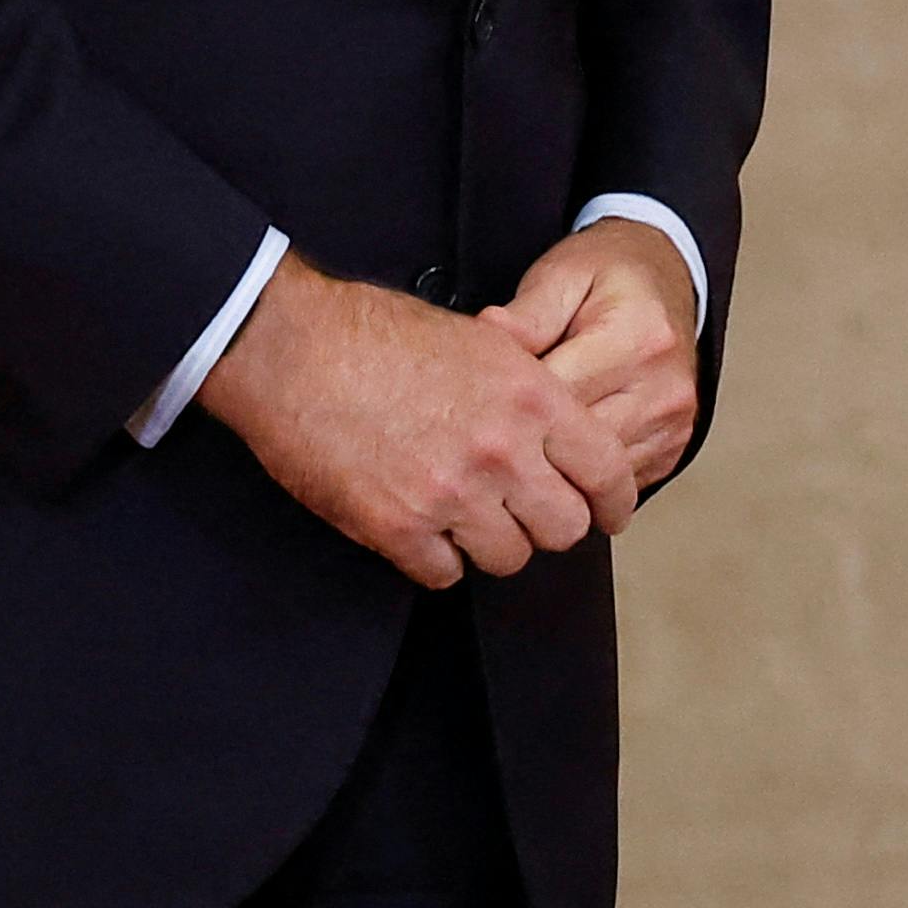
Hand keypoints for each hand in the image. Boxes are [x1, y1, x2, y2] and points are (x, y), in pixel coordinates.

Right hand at [201, 259, 637, 586]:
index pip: (609, 471)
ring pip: (509, 557)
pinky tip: (420, 527)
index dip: (615, 500)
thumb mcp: (479, 340)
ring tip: (465, 516)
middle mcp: (502, 451)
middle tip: (524, 512)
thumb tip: (555, 434)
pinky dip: (435, 558)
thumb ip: (528, 389)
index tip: (609, 511)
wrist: (292, 348)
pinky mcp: (397, 528)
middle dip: (548, 524)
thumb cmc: (376, 333)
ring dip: (491, 543)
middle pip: (565, 528)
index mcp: (532, 396)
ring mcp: (450, 495)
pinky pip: (444, 574)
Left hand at [493, 218, 700, 493]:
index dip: (509, 403)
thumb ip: (526, 314)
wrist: (665, 279)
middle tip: (484, 435)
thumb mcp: (562, 275)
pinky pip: (616, 483)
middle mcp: (664, 387)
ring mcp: (673, 425)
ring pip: (596, 476)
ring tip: (515, 449)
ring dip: (553, 468)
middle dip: (527, 441)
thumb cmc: (610, 276)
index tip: (477, 403)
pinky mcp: (672, 449)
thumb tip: (489, 336)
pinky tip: (554, 459)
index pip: (558, 394)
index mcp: (638, 337)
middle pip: (577, 445)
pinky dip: (581, 477)